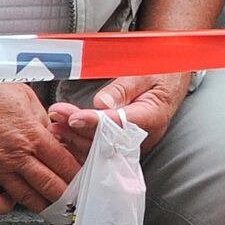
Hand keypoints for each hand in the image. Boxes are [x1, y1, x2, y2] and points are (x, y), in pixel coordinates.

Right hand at [0, 82, 84, 213]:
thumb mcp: (26, 97)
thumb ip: (42, 120)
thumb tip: (53, 136)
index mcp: (33, 134)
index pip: (66, 165)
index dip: (79, 177)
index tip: (84, 182)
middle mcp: (16, 154)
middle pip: (52, 187)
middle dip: (67, 197)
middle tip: (74, 200)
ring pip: (27, 198)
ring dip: (42, 204)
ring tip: (50, 205)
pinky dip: (4, 206)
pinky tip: (9, 199)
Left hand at [51, 72, 185, 155]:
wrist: (170, 85)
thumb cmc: (158, 76)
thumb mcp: (143, 74)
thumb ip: (122, 89)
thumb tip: (102, 103)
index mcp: (151, 117)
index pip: (120, 124)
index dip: (95, 122)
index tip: (73, 117)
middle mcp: (141, 137)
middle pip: (106, 139)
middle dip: (77, 129)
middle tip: (55, 116)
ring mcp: (132, 145)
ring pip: (100, 148)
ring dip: (74, 138)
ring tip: (53, 125)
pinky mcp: (122, 146)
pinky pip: (99, 150)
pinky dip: (79, 144)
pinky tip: (62, 137)